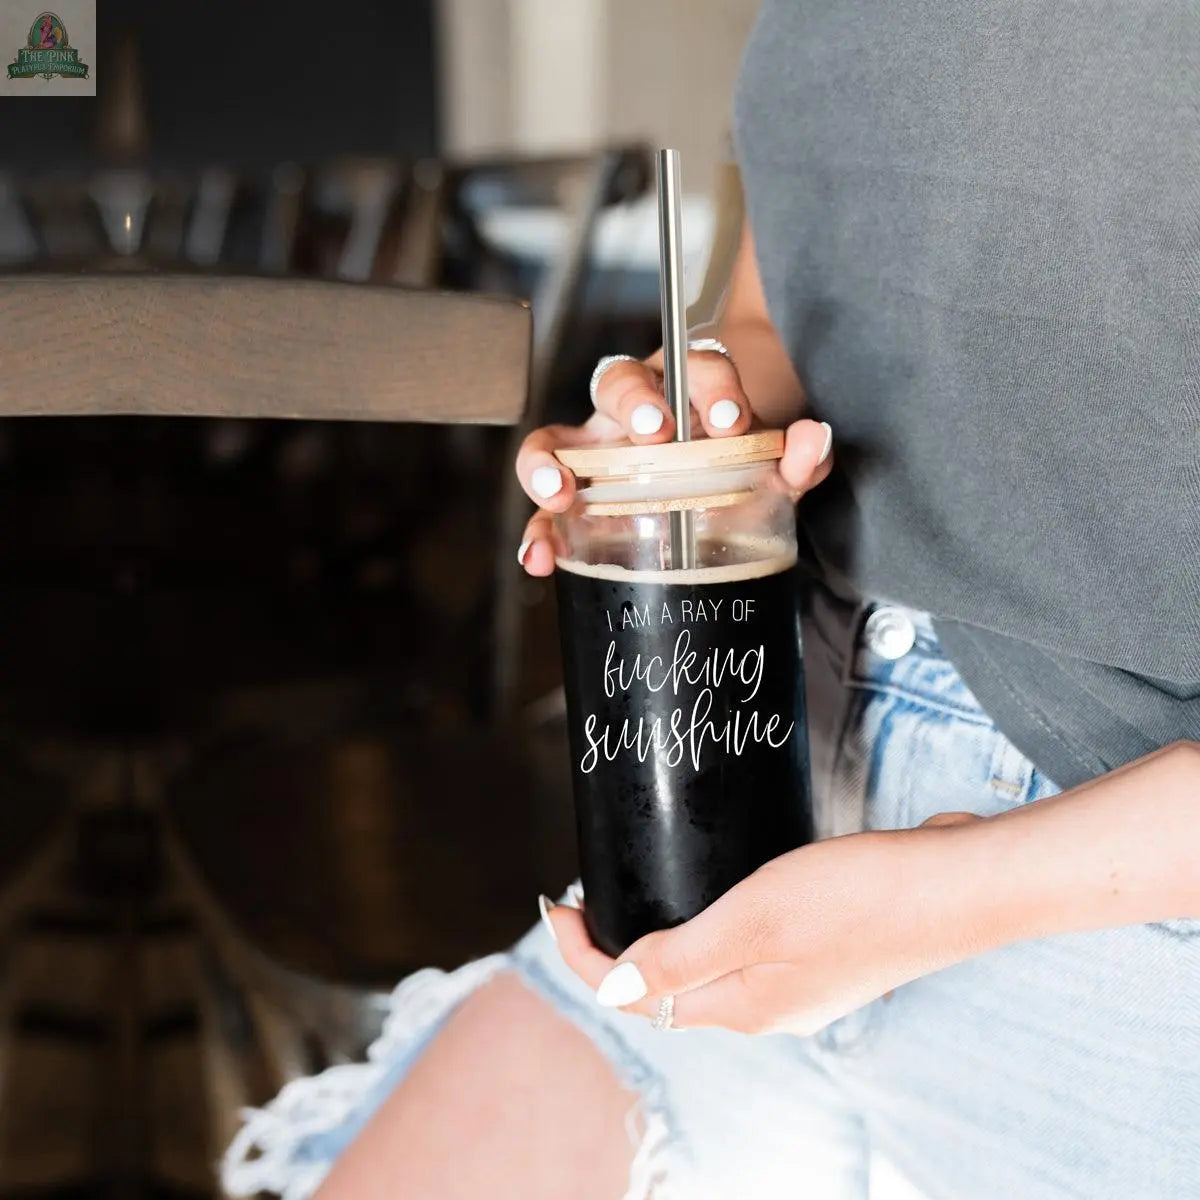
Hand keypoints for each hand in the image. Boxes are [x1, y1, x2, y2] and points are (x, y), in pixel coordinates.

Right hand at [514, 347, 833, 575]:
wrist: (705, 478)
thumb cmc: (728, 461)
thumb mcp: (765, 462)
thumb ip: (795, 457)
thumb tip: (813, 441)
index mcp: (681, 389)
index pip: (690, 367)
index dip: (709, 387)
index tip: (730, 420)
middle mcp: (630, 410)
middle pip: (616, 382)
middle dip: (633, 403)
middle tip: (655, 432)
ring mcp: (594, 450)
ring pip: (555, 438)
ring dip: (548, 463)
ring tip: (559, 493)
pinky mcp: (574, 497)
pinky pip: (544, 510)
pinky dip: (536, 532)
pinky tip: (537, 558)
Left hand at [544, 814, 982, 1036]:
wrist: (960, 885)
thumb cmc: (861, 896)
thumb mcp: (754, 919)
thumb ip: (679, 958)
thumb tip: (611, 990)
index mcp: (740, 1007)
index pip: (633, 993)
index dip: (584, 954)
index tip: (557, 901)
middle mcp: (765, 1007)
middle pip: (665, 987)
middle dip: (615, 947)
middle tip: (587, 893)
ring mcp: (798, 984)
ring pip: (705, 969)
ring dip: (661, 936)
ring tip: (636, 889)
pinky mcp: (823, 954)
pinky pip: (744, 949)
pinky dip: (708, 926)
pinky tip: (714, 891)